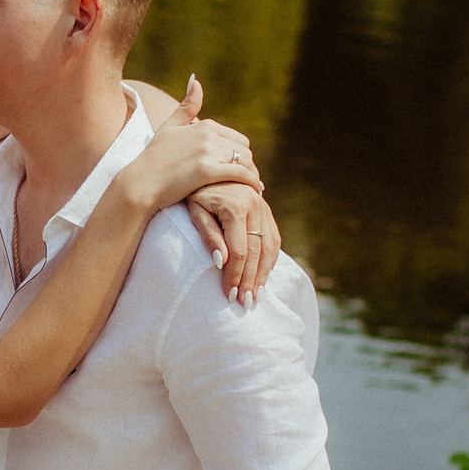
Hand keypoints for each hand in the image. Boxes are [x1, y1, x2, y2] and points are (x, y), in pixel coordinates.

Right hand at [117, 78, 258, 212]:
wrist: (141, 183)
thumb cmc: (154, 157)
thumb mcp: (169, 127)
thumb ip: (186, 106)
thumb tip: (195, 80)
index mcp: (204, 125)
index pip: (237, 139)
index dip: (240, 155)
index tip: (240, 168)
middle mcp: (208, 135)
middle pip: (243, 150)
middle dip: (247, 165)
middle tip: (248, 180)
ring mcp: (207, 152)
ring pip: (244, 161)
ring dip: (252, 174)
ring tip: (252, 187)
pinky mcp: (207, 171)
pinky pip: (240, 174)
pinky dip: (251, 182)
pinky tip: (255, 192)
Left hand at [185, 181, 280, 307]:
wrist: (209, 165)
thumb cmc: (195, 191)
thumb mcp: (195, 211)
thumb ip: (209, 235)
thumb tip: (222, 262)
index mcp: (236, 206)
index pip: (239, 251)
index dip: (235, 275)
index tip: (229, 295)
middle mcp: (255, 205)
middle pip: (257, 252)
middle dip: (251, 280)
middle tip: (246, 303)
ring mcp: (263, 207)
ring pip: (270, 247)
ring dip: (264, 274)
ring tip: (256, 296)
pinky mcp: (266, 209)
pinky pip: (274, 238)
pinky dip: (270, 259)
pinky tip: (263, 276)